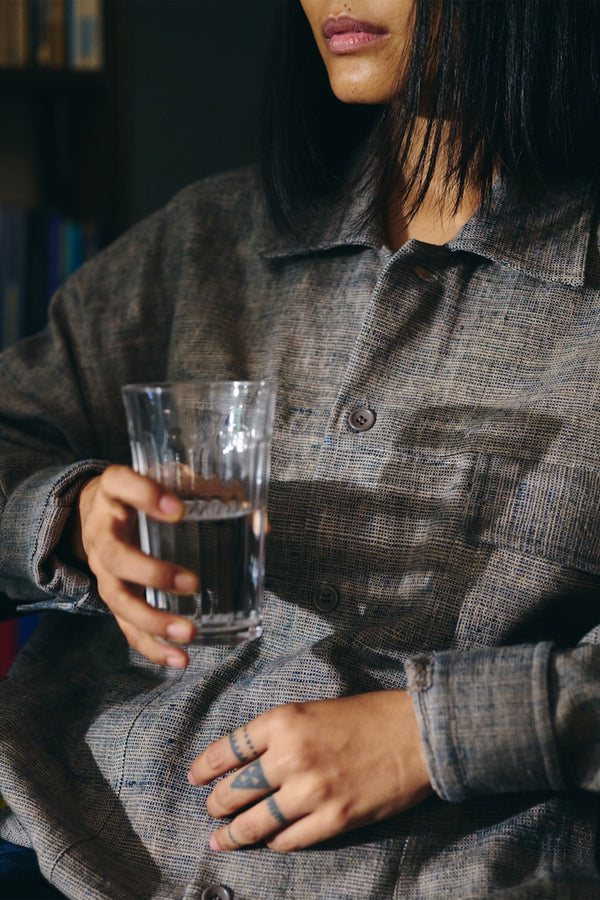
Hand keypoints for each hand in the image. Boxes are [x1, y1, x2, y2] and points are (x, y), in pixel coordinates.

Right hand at [69, 464, 197, 666]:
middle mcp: (101, 532)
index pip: (118, 484)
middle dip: (152, 573)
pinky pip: (126, 627)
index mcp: (112, 491)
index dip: (144, 495)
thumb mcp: (168, 478)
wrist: (97, 511)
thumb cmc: (145, 492)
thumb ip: (208, 492)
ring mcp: (102, 569)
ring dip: (153, 620)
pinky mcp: (113, 597)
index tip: (177, 508)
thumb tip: (261, 523)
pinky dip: (152, 647)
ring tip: (188, 633)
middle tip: (192, 583)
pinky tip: (179, 659)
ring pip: (118, 599)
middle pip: (115, 556)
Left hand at [188, 691, 431, 851]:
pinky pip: (288, 840)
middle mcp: (290, 756)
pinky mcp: (333, 819)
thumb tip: (246, 759)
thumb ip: (279, 734)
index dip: (205, 766)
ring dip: (233, 834)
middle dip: (217, 803)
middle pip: (235, 789)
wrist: (417, 733)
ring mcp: (311, 792)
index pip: (228, 748)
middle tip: (211, 810)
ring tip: (220, 840)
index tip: (195, 777)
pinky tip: (269, 842)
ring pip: (255, 822)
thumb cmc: (367, 715)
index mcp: (283, 721)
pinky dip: (274, 843)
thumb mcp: (313, 710)